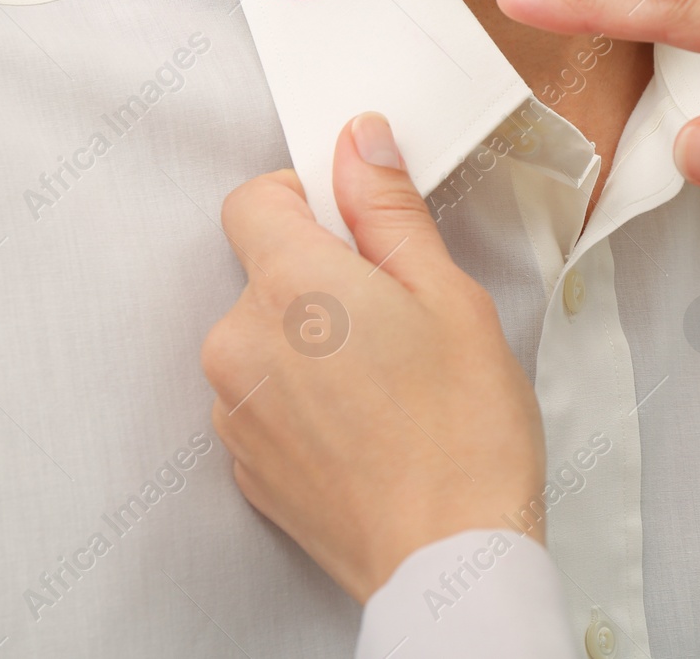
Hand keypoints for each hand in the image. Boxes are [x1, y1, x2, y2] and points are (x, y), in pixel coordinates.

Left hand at [201, 113, 545, 602]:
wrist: (447, 557)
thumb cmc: (464, 432)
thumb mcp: (447, 295)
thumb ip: (387, 210)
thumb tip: (358, 142)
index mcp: (291, 287)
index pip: (252, 199)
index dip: (304, 197)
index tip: (352, 221)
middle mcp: (241, 342)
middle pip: (262, 271)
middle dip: (320, 277)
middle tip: (396, 316)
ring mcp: (235, 408)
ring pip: (264, 336)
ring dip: (310, 341)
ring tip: (386, 380)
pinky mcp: (243, 459)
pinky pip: (263, 396)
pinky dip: (303, 396)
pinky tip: (365, 422)